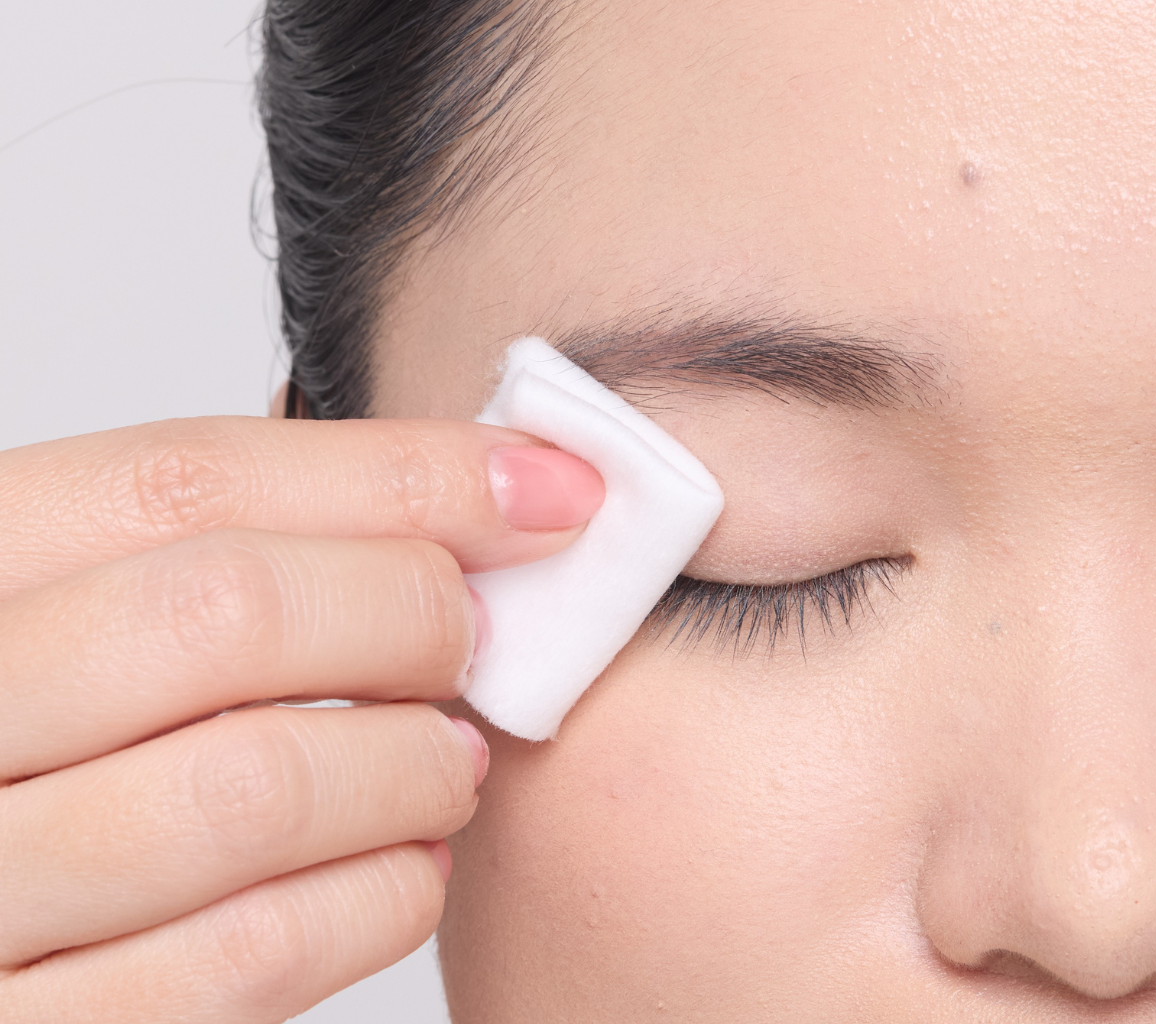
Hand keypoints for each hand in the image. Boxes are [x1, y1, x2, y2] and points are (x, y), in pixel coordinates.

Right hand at [0, 416, 602, 1022]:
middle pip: (228, 612)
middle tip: (474, 643)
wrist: (7, 909)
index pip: (188, 481)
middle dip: (411, 613)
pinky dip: (383, 895)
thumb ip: (239, 563)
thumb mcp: (99, 623)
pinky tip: (405, 864)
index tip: (550, 488)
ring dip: (413, 766)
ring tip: (447, 762)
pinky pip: (256, 951)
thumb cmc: (60, 749)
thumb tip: (493, 501)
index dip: (405, 474)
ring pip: (259, 788)